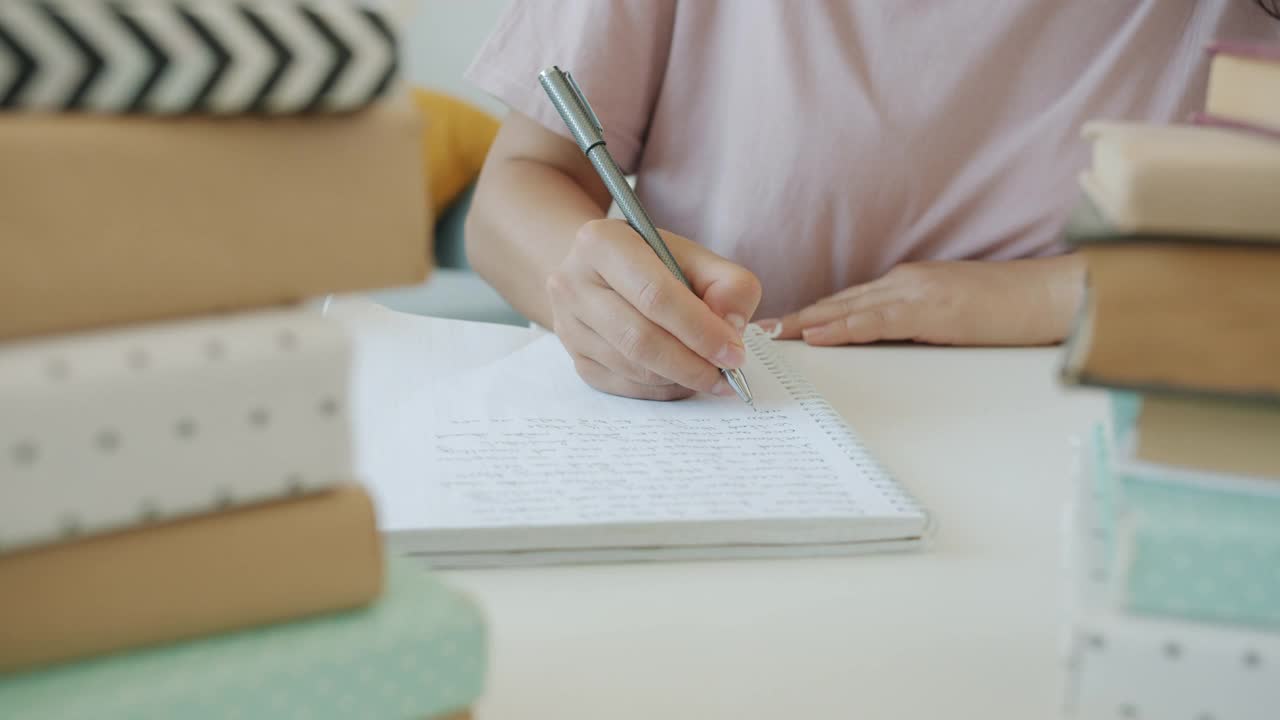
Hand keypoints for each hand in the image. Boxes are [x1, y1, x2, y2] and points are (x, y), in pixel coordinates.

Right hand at [547, 219, 762, 399]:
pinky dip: (662, 389)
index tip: (734, 352)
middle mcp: (573, 283)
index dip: (700, 329)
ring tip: (710, 374)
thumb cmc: (654, 263)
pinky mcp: (575, 358)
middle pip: (640, 338)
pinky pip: (625, 386)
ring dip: (680, 379)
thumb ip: (728, 284)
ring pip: (633, 368)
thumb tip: (732, 328)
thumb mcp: (695, 257)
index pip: (656, 295)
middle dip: (692, 363)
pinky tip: (683, 378)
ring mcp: (568, 325)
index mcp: (603, 242)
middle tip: (727, 374)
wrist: (602, 273)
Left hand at [760, 256, 1084, 346]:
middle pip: (839, 301)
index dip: (813, 313)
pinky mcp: (929, 310)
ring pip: (848, 309)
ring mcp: (915, 293)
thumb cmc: (1011, 309)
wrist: (1050, 295)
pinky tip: (816, 336)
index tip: (782, 325)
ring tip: (772, 335)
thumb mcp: (955, 314)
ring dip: (807, 322)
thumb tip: (889, 343)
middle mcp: (904, 282)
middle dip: (798, 316)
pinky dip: (841, 329)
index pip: (850, 300)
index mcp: (909, 283)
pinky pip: (875, 322)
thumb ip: (919, 322)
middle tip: (759, 329)